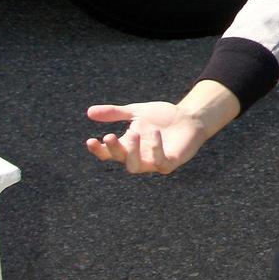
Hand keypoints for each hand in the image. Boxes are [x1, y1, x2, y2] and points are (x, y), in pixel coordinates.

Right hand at [85, 100, 210, 174]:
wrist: (189, 117)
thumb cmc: (162, 117)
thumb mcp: (136, 112)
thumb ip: (115, 113)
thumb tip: (89, 112)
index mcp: (128, 146)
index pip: (108, 153)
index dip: (98, 150)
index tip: (90, 140)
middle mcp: (138, 156)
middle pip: (120, 159)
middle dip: (114, 149)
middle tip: (110, 135)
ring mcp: (153, 161)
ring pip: (135, 167)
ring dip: (132, 152)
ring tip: (134, 132)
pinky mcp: (170, 162)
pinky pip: (160, 162)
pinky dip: (156, 149)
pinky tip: (154, 134)